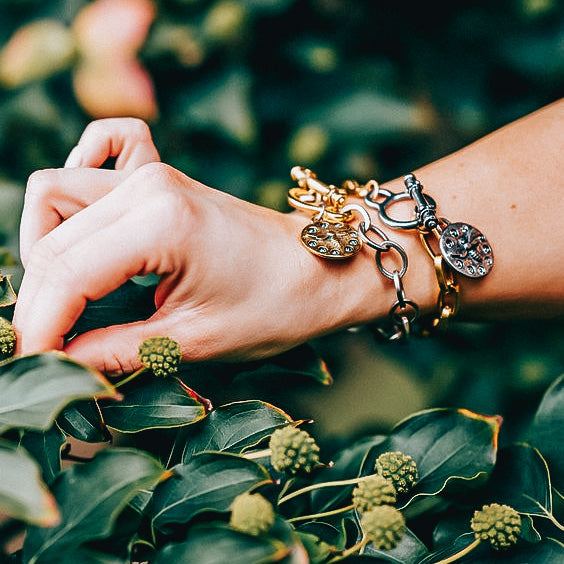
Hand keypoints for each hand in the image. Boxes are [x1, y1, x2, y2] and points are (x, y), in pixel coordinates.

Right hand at [14, 119, 377, 373]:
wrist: (318, 268)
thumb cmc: (277, 305)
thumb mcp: (196, 341)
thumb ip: (118, 350)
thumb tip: (61, 359)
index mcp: (162, 224)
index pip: (66, 275)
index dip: (38, 327)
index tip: (32, 362)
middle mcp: (148, 186)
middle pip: (51, 239)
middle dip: (39, 299)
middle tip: (51, 344)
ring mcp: (152, 174)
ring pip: (55, 195)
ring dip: (48, 249)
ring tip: (69, 299)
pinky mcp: (160, 179)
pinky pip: (96, 159)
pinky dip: (77, 192)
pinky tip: (88, 228)